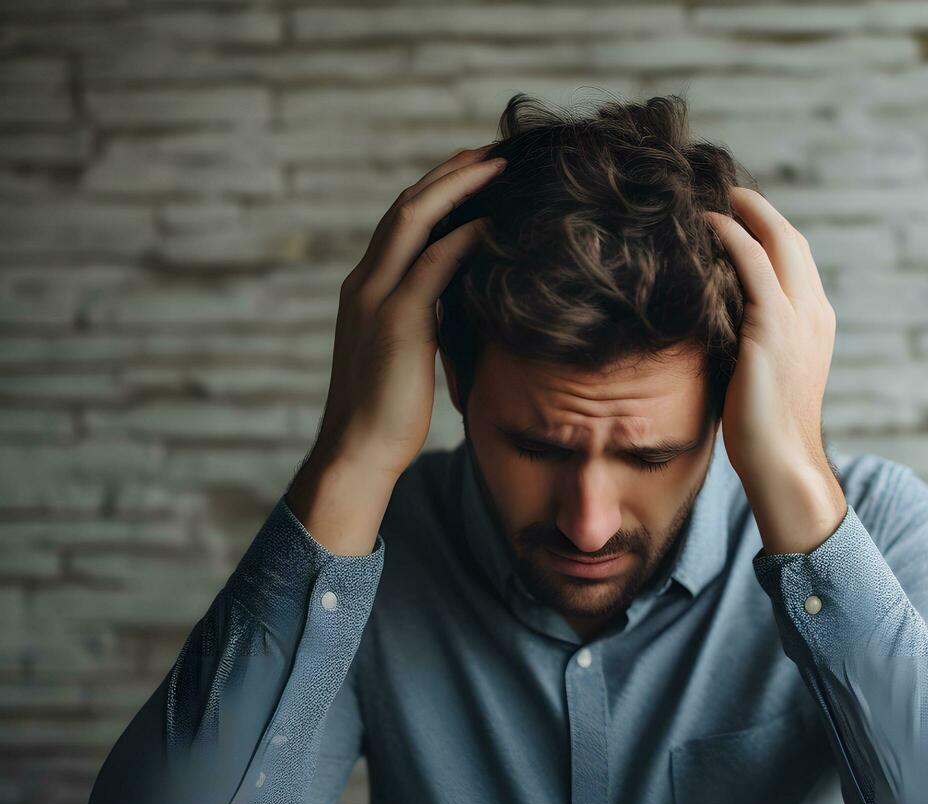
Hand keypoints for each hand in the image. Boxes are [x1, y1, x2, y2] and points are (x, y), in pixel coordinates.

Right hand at [312, 145, 506, 481]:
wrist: (358, 451)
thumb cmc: (389, 412)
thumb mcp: (406, 354)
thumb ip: (425, 320)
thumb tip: (463, 304)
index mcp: (363, 289)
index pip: (397, 223)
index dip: (433, 191)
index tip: (469, 171)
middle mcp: (364, 283)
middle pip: (403, 207)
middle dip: (447, 174)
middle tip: (487, 153)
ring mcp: (376, 298)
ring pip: (413, 220)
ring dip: (457, 189)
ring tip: (494, 169)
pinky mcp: (398, 321)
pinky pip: (434, 264)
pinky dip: (464, 237)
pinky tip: (492, 223)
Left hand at [704, 187, 845, 553]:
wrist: (781, 462)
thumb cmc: (762, 430)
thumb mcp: (759, 372)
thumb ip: (748, 339)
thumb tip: (712, 320)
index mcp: (816, 323)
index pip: (796, 259)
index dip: (769, 230)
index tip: (738, 214)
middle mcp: (814, 312)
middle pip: (791, 239)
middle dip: (758, 208)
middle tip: (723, 190)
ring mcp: (799, 316)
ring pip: (776, 240)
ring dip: (745, 210)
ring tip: (712, 195)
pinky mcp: (773, 325)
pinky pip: (753, 262)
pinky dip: (731, 235)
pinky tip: (706, 224)